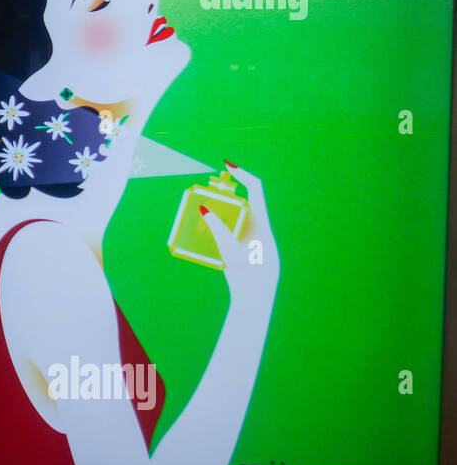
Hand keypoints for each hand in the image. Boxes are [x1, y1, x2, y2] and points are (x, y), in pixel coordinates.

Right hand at [199, 162, 278, 302]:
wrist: (256, 299)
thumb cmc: (247, 275)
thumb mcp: (229, 249)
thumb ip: (216, 228)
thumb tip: (203, 209)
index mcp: (262, 223)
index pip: (255, 189)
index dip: (243, 174)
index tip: (228, 165)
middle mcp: (260, 228)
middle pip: (243, 202)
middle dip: (225, 194)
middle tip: (207, 190)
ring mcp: (255, 238)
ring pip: (238, 217)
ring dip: (221, 212)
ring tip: (201, 212)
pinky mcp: (248, 249)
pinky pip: (234, 232)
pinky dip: (221, 228)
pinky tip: (206, 235)